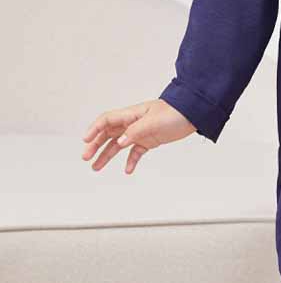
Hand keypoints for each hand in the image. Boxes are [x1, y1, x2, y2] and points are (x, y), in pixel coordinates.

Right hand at [81, 99, 196, 174]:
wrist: (193, 114)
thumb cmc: (174, 112)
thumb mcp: (153, 121)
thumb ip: (135, 131)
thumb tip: (120, 141)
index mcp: (131, 114)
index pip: (107, 120)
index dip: (94, 129)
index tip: (85, 140)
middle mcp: (132, 123)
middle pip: (108, 134)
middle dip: (95, 145)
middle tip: (86, 157)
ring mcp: (140, 132)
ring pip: (118, 145)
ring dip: (106, 155)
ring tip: (96, 167)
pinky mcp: (149, 141)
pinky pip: (135, 152)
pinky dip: (130, 161)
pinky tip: (127, 170)